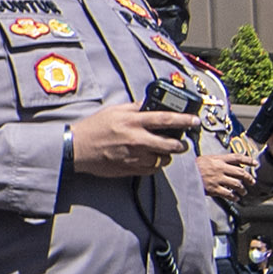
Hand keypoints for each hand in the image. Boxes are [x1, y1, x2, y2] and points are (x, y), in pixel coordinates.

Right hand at [69, 106, 202, 178]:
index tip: (195, 121)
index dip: (184, 120)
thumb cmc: (94, 128)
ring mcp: (134, 156)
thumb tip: (149, 103)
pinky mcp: (130, 169)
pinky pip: (152, 170)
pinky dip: (155, 165)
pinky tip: (151, 159)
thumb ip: (134, 107)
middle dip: (181, 144)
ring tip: (164, 151)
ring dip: (167, 155)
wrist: (77, 148)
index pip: (165, 119)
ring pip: (163, 159)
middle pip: (170, 144)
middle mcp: (137, 139)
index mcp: (133, 121)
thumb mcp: (114, 110)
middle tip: (183, 142)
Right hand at [198, 150, 257, 204]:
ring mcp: (218, 179)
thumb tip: (227, 163)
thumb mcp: (206, 159)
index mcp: (218, 159)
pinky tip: (235, 198)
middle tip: (251, 181)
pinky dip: (234, 197)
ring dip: (242, 189)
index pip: (237, 158)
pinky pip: (228, 194)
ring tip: (243, 192)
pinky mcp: (214, 189)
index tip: (255, 163)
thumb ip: (217, 160)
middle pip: (241, 173)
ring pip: (237, 184)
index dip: (248, 160)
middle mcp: (220, 168)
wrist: (182, 173)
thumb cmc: (193, 167)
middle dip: (249, 178)